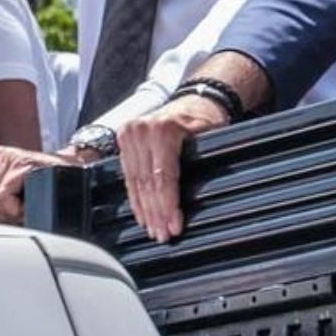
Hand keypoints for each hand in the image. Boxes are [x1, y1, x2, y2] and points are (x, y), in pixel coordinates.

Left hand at [0, 144, 73, 223]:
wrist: (71, 174)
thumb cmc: (41, 189)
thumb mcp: (9, 196)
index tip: (9, 212)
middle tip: (19, 208)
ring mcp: (7, 156)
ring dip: (9, 210)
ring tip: (24, 203)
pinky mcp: (20, 161)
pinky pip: (3, 194)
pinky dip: (17, 206)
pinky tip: (29, 200)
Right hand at [119, 96, 226, 242]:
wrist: (194, 100)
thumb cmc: (205, 117)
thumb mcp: (211, 134)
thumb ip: (203, 159)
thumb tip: (207, 193)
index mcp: (163, 129)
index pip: (163, 177)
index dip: (168, 205)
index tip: (174, 225)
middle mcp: (142, 130)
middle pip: (148, 183)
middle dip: (156, 213)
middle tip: (163, 235)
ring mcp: (130, 134)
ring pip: (136, 182)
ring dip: (145, 210)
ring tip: (154, 230)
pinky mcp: (124, 139)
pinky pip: (129, 175)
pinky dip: (136, 197)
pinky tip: (142, 214)